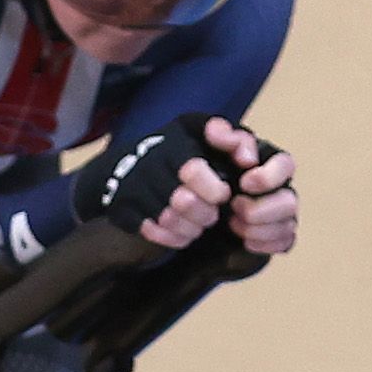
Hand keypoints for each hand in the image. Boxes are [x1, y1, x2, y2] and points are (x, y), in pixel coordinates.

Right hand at [74, 114, 233, 246]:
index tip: (222, 194)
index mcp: (174, 144)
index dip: (214, 190)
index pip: (193, 170)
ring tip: (198, 223)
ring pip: (168, 221)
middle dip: (205, 213)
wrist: (127, 163)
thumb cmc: (182, 150)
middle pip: (183, 201)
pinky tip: (182, 232)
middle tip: (211, 213)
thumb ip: (235, 140)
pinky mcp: (122, 208)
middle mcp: (148, 164)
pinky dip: (172, 237)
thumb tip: (248, 161)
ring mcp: (132, 188)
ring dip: (191, 228)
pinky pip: (151, 232)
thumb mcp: (208, 134)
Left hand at [209, 117, 298, 256]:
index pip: (285, 165)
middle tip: (235, 207)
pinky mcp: (278, 236)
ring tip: (233, 224)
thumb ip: (220, 135)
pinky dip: (264, 244)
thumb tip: (221, 135)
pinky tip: (244, 241)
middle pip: (290, 202)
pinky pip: (284, 243)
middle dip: (262, 210)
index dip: (268, 176)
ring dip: (258, 229)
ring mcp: (283, 214)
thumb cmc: (213, 168)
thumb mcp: (210, 147)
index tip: (245, 182)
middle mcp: (282, 189)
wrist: (204, 201)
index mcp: (270, 164)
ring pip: (287, 226)